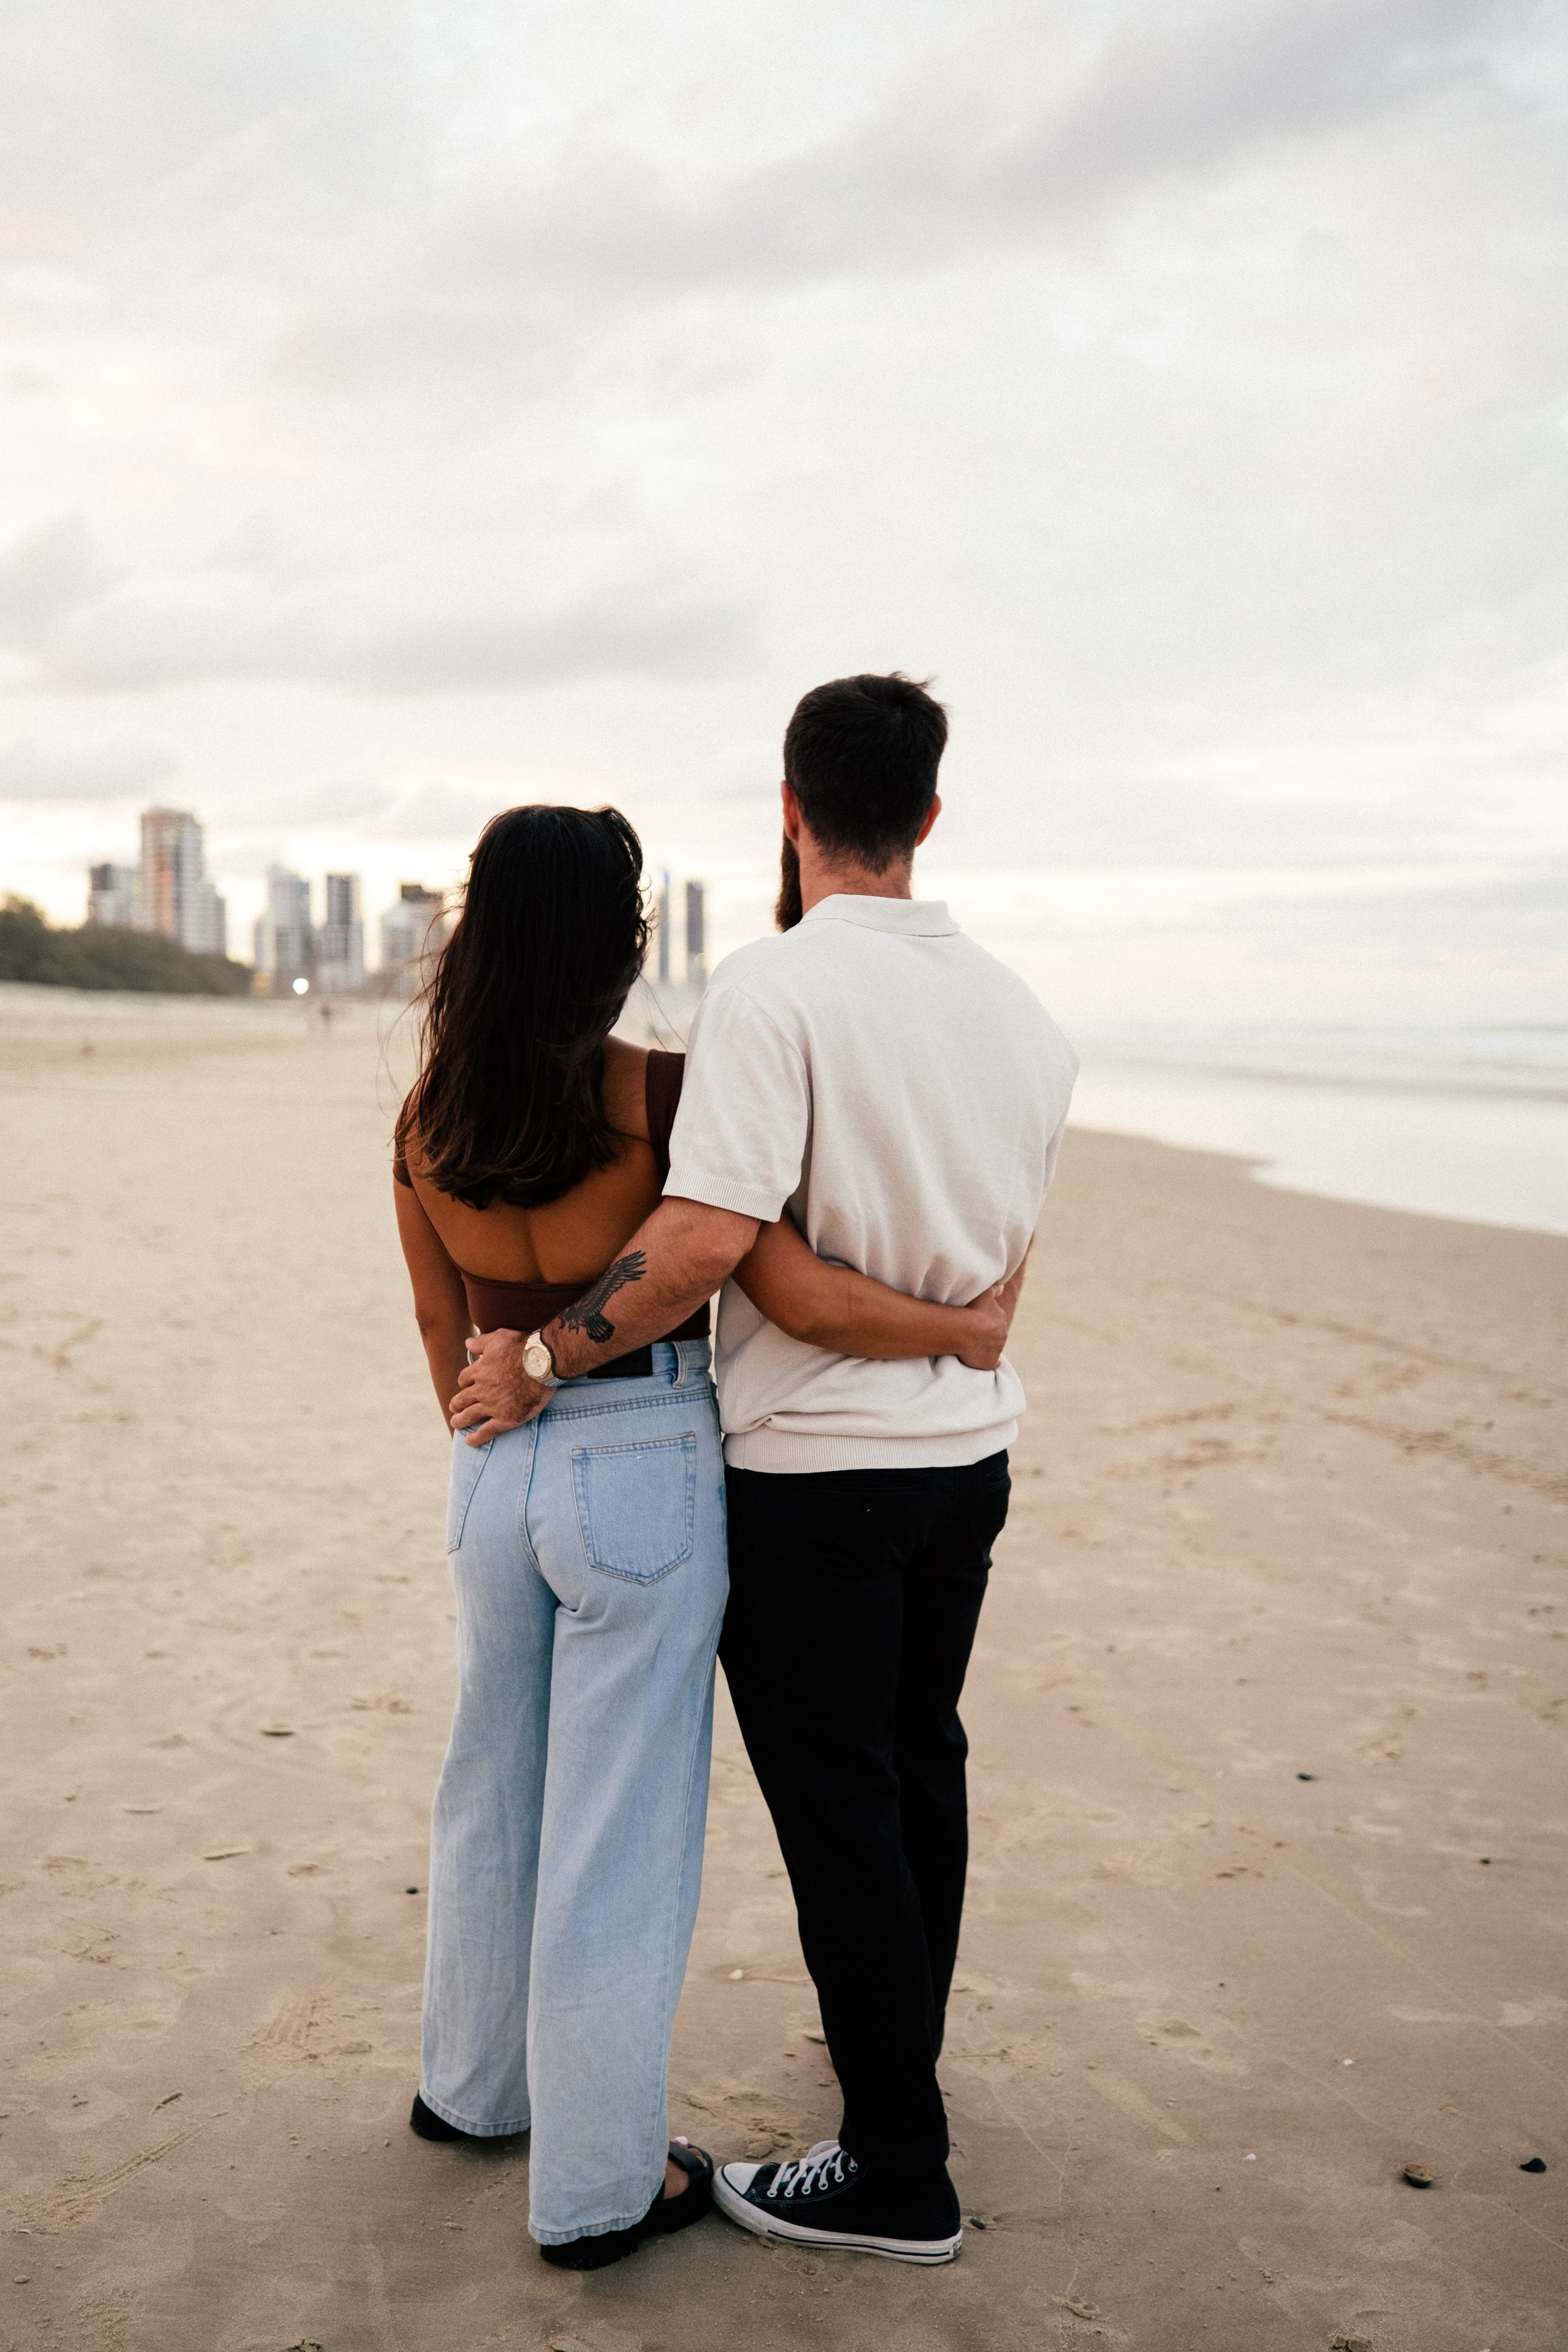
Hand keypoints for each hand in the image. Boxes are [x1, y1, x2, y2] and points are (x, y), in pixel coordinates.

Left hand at [449, 1327, 550, 1443]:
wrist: (542, 1363)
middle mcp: (482, 1390)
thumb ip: (481, 1342)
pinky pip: (487, 1431)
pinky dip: (476, 1438)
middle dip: (456, 1404)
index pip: (464, 1379)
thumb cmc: (523, 1347)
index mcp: (479, 1371)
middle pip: (462, 1399)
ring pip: (470, 1416)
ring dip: (460, 1421)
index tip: (466, 1385)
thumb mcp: (499, 1337)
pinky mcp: (505, 1419)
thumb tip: (467, 1342)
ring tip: (456, 1423)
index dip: (464, 1383)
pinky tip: (470, 1442)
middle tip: (454, 1408)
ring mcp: (492, 1406)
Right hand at [955, 1284, 1008, 1371]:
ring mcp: (997, 1349)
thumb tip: (1003, 1287)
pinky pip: (993, 1363)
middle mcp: (1002, 1334)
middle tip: (976, 1332)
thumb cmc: (973, 1309)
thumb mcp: (985, 1293)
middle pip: (996, 1333)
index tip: (979, 1319)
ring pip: (995, 1347)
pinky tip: (990, 1362)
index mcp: (1001, 1318)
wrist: (968, 1331)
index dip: (987, 1319)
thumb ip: (995, 1290)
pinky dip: (992, 1362)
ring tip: (976, 1345)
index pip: (997, 1318)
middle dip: (989, 1333)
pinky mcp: (990, 1362)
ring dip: (987, 1346)